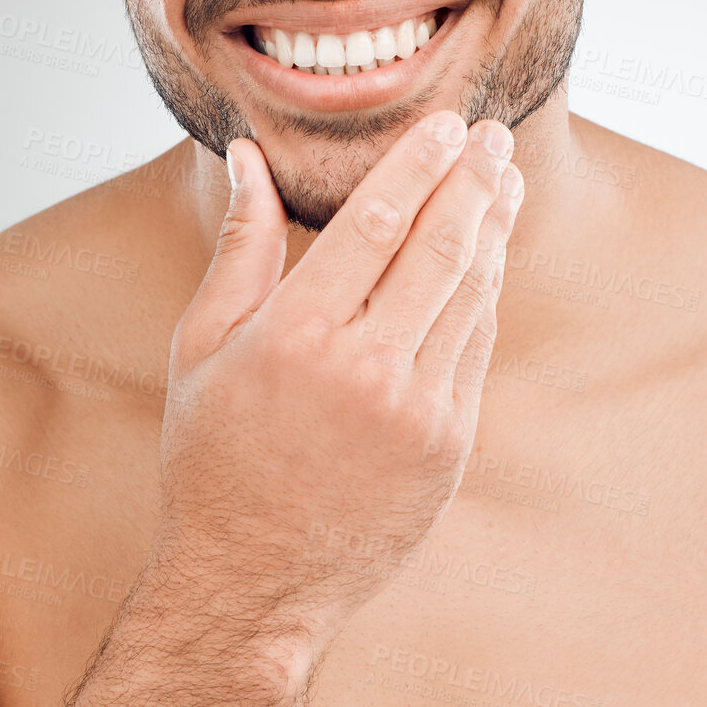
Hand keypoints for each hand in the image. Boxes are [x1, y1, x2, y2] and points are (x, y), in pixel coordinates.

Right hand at [150, 112, 523, 657]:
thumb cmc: (213, 459)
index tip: (446, 124)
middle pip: (439, 247)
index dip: (419, 164)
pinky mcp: (448, 446)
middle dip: (472, 181)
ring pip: (471, 295)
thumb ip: (239, 248)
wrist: (252, 583)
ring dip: (494, 230)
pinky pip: (476, 350)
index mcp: (295, 335)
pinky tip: (489, 259)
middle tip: (493, 136)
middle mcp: (364, 368)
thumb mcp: (201, 349)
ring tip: (504, 182)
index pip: (377, 221)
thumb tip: (247, 156)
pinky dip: (486, 296)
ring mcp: (415, 411)